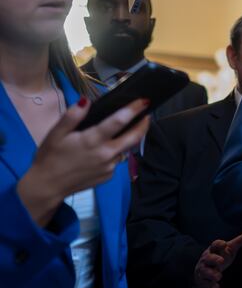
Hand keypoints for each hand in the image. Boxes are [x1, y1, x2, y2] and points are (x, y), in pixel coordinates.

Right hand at [17, 97, 150, 225]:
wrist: (47, 187)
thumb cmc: (50, 157)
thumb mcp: (56, 134)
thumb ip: (72, 116)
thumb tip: (86, 100)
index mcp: (93, 140)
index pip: (119, 121)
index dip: (134, 109)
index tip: (144, 100)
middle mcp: (106, 154)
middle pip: (134, 137)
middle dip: (144, 124)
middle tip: (147, 114)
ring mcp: (110, 166)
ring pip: (126, 149)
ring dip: (130, 138)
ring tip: (129, 128)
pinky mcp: (109, 176)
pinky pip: (117, 160)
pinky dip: (116, 152)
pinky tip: (107, 149)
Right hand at [194, 232, 241, 287]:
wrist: (203, 270)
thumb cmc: (218, 257)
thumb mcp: (229, 249)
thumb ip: (239, 241)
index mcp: (213, 250)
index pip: (214, 245)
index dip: (218, 244)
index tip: (224, 244)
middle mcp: (206, 259)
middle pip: (208, 258)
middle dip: (214, 259)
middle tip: (221, 261)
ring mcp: (203, 270)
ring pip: (205, 271)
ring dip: (212, 274)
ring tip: (219, 276)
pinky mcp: (202, 281)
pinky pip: (205, 283)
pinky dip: (210, 285)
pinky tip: (216, 287)